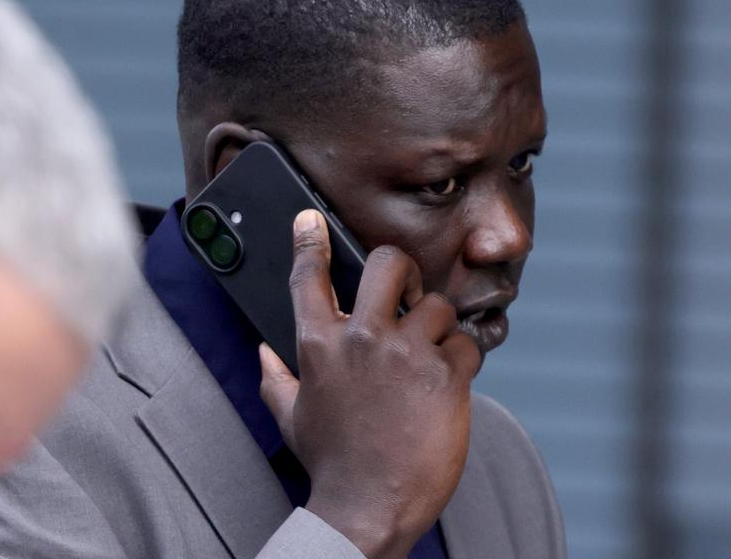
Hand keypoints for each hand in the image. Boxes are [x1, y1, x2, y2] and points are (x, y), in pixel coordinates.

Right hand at [259, 209, 480, 558]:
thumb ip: (276, 378)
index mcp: (318, 346)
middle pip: (389, 263)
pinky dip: (464, 362)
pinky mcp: (445, 376)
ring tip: (430, 360)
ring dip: (438, 330)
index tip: (310, 221)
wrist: (368, 510)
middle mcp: (361, 340)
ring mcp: (405, 355)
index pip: (309, 279)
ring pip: (437, 306)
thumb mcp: (292, 418)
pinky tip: (449, 386)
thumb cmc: (332, 465)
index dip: (309, 243)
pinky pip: (467, 344)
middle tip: (409, 293)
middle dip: (403, 271)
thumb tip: (262, 352)